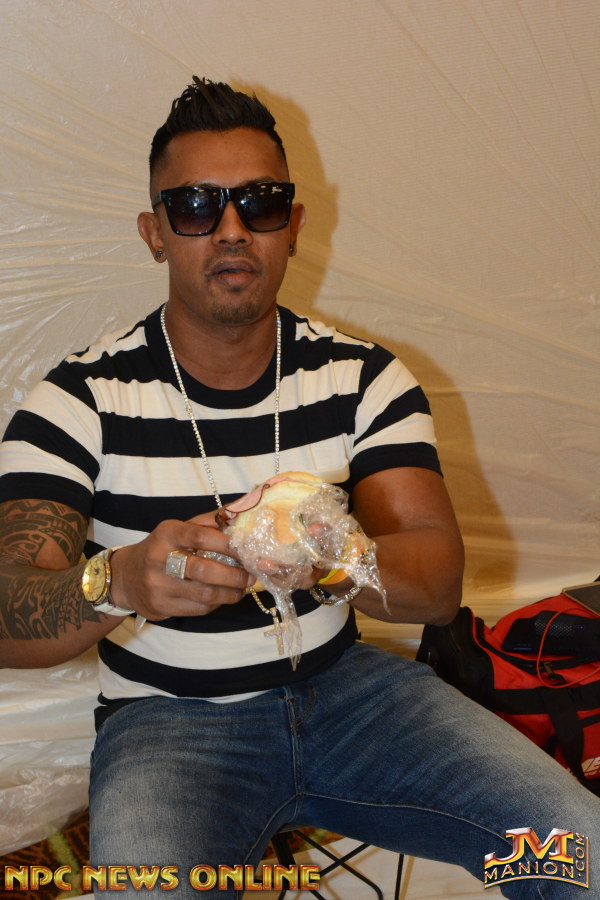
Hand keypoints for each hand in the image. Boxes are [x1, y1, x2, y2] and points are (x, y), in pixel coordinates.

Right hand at [109, 511, 254, 620]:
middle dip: (235, 575)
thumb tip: (242, 509)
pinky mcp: (160, 607)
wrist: (126, 577)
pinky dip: (217, 604)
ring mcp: (158, 585)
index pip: (200, 536)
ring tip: (242, 588)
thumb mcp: (179, 529)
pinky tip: (223, 597)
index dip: (228, 544)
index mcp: (166, 534)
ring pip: (205, 594)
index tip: (246, 550)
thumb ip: (210, 521)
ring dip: (231, 593)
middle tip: (250, 575)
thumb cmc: (162, 548)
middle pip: (205, 570)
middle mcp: (159, 559)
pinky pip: (198, 609)